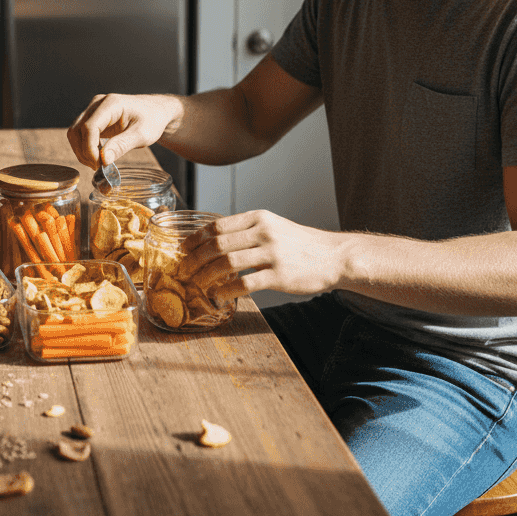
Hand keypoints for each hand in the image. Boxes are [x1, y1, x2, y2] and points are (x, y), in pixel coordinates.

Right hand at [66, 93, 183, 169]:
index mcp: (111, 104)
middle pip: (77, 130)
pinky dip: (84, 148)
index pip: (89, 127)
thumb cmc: (152, 120)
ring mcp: (93, 110)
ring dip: (81, 151)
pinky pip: (80, 134)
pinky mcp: (93, 118)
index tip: (99, 165)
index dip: (90, 148)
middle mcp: (98, 104)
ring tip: (98, 164)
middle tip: (98, 167)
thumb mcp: (142, 135)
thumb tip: (104, 159)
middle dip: (84, 152)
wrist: (155, 111)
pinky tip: (98, 157)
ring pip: (74, 132)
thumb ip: (122, 145)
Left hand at [177, 210, 347, 300]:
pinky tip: (219, 297)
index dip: (195, 239)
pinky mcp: (279, 275)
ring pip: (227, 263)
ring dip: (206, 276)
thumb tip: (214, 242)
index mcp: (258, 218)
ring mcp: (272, 253)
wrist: (334, 256)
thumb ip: (247, 231)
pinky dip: (227, 291)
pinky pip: (246, 283)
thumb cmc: (300, 244)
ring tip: (197, 285)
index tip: (182, 250)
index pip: (217, 225)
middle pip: (217, 244)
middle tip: (183, 271)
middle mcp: (263, 232)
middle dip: (194, 259)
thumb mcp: (273, 227)